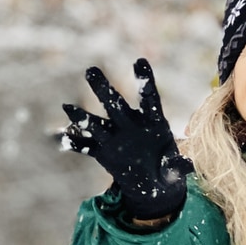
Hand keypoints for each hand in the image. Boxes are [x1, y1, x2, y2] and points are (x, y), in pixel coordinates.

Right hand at [61, 58, 192, 220]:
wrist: (152, 183)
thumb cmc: (167, 170)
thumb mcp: (174, 171)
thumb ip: (177, 167)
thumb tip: (186, 166)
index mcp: (153, 122)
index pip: (149, 98)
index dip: (145, 80)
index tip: (139, 61)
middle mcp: (130, 124)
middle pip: (115, 104)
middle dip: (103, 89)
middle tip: (90, 70)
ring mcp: (115, 137)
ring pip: (96, 124)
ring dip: (82, 116)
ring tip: (67, 107)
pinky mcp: (103, 152)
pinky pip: (86, 147)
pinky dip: (74, 143)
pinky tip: (59, 138)